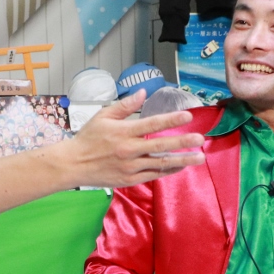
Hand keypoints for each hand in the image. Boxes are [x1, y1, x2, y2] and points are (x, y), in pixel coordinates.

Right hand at [61, 90, 205, 188]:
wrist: (73, 165)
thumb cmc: (88, 138)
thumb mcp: (103, 116)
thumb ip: (125, 106)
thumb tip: (143, 93)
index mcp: (123, 132)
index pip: (152, 124)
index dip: (171, 119)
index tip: (188, 116)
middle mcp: (129, 150)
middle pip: (161, 145)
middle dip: (183, 142)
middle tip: (200, 139)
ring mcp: (130, 167)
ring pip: (161, 163)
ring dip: (182, 160)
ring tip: (199, 157)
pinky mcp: (130, 180)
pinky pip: (153, 175)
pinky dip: (168, 171)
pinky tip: (180, 166)